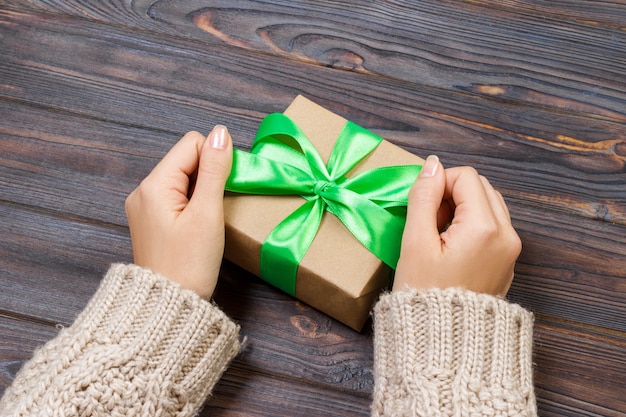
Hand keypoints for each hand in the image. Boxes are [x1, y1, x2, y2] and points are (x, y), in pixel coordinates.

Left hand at [125, 125, 232, 298]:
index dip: (216, 160)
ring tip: (208, 220)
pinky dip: (193, 203)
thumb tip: (220, 132)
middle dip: (209, 176)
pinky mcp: (150, 221)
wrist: (168, 308)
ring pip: (183, 178)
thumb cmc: (190, 264)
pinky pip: (176, 196)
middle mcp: (143, 191)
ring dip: (202, 191)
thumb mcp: (207, 214)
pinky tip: (198, 225)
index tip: (226, 189)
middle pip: (186, 159)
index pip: (192, 144)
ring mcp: (144, 206)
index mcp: (154, 185)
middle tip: (217, 208)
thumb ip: (215, 170)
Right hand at [394, 156, 521, 296]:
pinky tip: (451, 248)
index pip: (466, 176)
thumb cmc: (424, 294)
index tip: (422, 211)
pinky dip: (472, 225)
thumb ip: (423, 198)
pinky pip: (493, 226)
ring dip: (462, 208)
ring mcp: (511, 250)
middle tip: (429, 223)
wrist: (445, 344)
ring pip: (488, 205)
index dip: (439, 184)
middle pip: (480, 187)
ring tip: (438, 236)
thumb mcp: (415, 243)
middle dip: (452, 195)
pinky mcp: (507, 261)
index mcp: (485, 228)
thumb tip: (432, 164)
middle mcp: (508, 235)